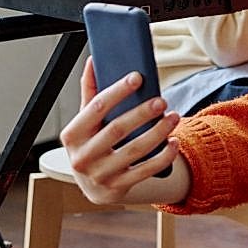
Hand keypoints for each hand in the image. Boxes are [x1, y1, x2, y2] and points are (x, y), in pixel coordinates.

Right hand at [60, 59, 188, 205]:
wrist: (94, 185)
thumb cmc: (93, 142)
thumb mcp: (87, 121)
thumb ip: (91, 92)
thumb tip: (93, 60)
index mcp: (72, 135)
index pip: (95, 107)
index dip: (117, 90)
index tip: (138, 76)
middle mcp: (82, 157)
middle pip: (116, 130)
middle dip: (142, 113)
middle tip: (162, 99)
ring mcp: (100, 174)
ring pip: (134, 151)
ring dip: (158, 132)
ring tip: (174, 116)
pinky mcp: (118, 187)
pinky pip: (146, 171)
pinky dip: (163, 156)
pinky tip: (174, 142)